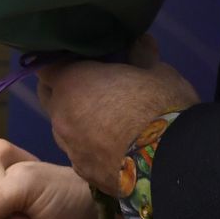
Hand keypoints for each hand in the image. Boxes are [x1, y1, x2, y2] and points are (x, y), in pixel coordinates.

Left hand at [39, 35, 197, 193]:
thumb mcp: (157, 71)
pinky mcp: (87, 176)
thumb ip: (141, 55)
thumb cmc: (160, 106)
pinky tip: (115, 146)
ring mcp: (72, 151)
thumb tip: (139, 42)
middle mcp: (62, 117)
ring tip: (108, 119)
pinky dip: (92, 147)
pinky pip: (81, 154)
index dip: (62, 62)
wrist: (173, 163)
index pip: (46, 67)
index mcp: (71, 84)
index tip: (80, 60)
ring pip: (65, 129)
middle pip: (51, 99)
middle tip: (92, 86)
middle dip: (64, 91)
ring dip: (78, 121)